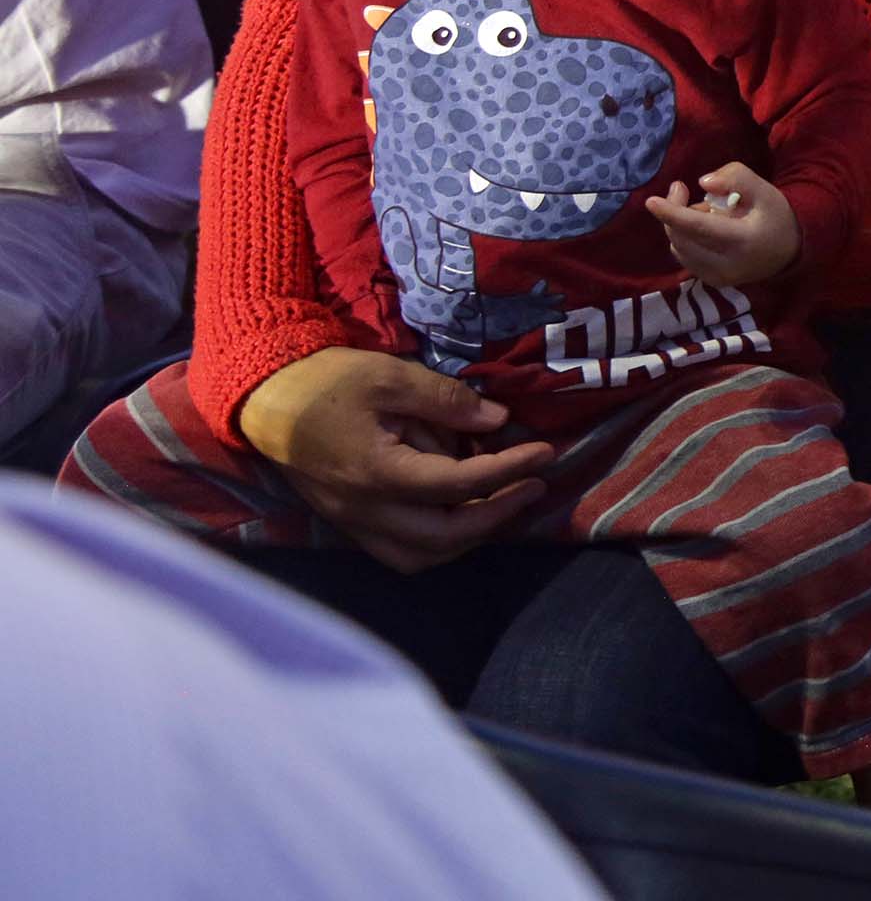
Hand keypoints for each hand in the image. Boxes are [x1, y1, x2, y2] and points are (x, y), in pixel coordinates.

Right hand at [238, 346, 552, 571]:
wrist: (262, 398)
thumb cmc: (325, 381)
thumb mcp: (390, 377)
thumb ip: (446, 401)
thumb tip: (499, 422)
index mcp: (379, 473)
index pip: (460, 484)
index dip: (509, 470)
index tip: (546, 453)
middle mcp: (366, 510)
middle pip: (446, 536)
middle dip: (499, 514)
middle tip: (534, 486)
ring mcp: (353, 522)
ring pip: (422, 556)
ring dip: (469, 538)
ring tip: (503, 503)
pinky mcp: (346, 522)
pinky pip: (398, 552)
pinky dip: (437, 543)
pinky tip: (460, 514)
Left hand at [645, 164, 799, 286]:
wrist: (791, 251)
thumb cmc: (776, 216)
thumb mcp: (764, 190)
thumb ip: (736, 178)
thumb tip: (702, 183)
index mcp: (742, 241)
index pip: (699, 228)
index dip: (672, 214)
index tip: (650, 201)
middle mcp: (726, 266)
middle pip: (682, 238)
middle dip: (674, 211)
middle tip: (681, 188)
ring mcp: (717, 278)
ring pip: (679, 248)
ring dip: (680, 225)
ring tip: (703, 211)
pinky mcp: (712, 282)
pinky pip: (685, 257)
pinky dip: (685, 239)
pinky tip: (702, 229)